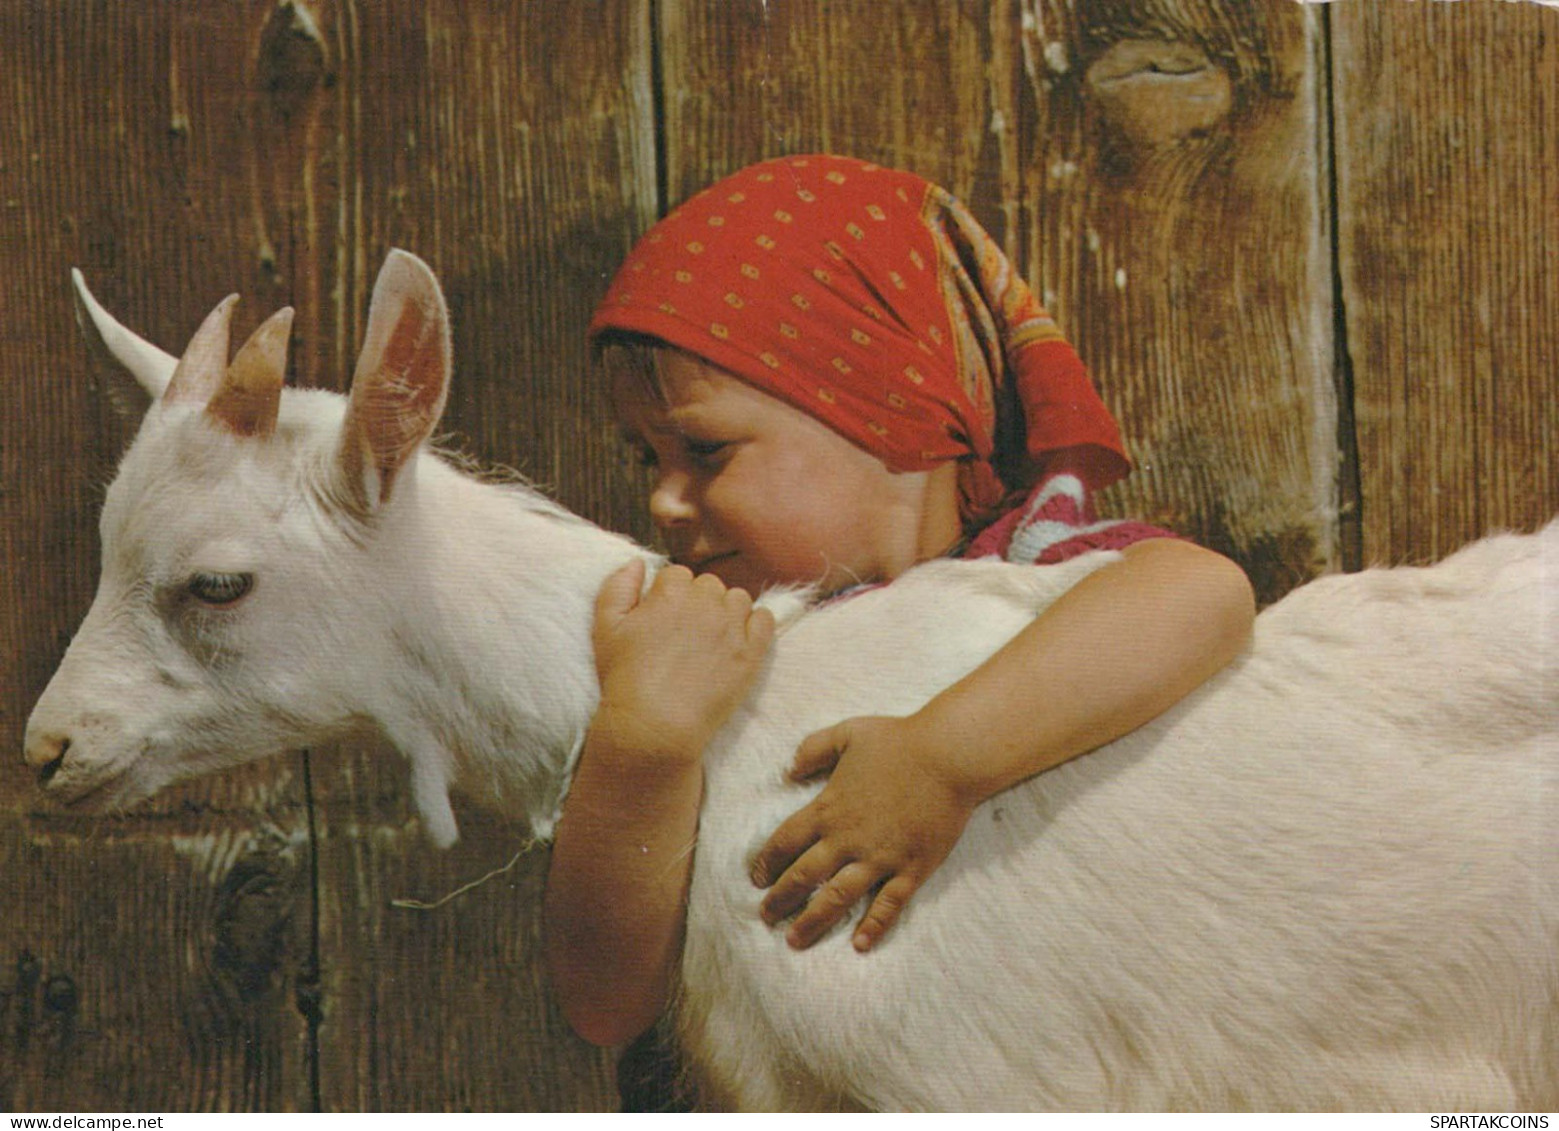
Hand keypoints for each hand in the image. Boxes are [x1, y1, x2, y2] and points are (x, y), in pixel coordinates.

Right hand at [592, 559, 775, 763]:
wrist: (655, 726)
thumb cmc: (625, 678)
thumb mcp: (605, 627)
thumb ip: (617, 586)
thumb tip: (637, 562)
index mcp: (671, 591)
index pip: (677, 575)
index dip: (669, 596)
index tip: (663, 619)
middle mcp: (706, 601)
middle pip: (709, 585)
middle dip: (698, 602)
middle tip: (684, 634)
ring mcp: (732, 626)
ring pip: (737, 599)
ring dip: (726, 611)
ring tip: (710, 639)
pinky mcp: (752, 652)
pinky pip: (765, 620)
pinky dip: (755, 624)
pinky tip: (739, 640)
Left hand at [748, 715, 976, 951]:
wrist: (949, 756)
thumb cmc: (899, 741)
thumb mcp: (847, 733)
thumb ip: (813, 748)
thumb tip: (789, 770)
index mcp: (830, 808)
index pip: (787, 841)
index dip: (767, 862)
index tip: (757, 879)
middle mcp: (848, 838)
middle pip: (804, 876)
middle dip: (781, 900)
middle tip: (766, 917)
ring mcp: (880, 857)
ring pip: (837, 898)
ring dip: (812, 921)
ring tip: (794, 941)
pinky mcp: (911, 868)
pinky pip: (888, 905)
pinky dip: (873, 927)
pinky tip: (858, 945)